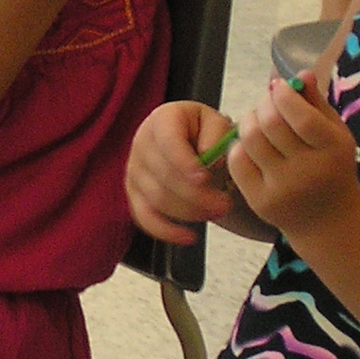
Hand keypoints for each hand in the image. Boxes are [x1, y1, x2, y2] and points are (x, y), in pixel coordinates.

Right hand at [125, 100, 238, 244]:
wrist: (188, 140)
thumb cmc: (204, 132)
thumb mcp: (217, 123)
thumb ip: (217, 134)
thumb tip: (210, 158)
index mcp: (162, 121)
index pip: (169, 143)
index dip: (185, 163)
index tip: (207, 179)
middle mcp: (141, 144)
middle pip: (164, 176)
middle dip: (197, 195)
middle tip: (225, 205)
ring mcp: (135, 171)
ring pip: (158, 199)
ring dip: (190, 212)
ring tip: (218, 212)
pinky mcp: (133, 195)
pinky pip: (144, 218)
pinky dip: (166, 231)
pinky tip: (190, 237)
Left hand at [226, 71, 359, 236]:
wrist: (328, 220)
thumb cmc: (331, 166)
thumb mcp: (335, 134)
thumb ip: (317, 103)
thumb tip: (301, 73)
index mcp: (333, 151)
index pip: (302, 117)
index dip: (284, 95)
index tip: (279, 88)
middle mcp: (308, 173)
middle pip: (271, 125)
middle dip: (264, 104)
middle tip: (267, 102)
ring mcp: (282, 190)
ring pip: (250, 140)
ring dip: (249, 120)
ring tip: (258, 120)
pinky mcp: (260, 202)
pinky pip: (238, 161)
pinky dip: (240, 145)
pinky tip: (252, 145)